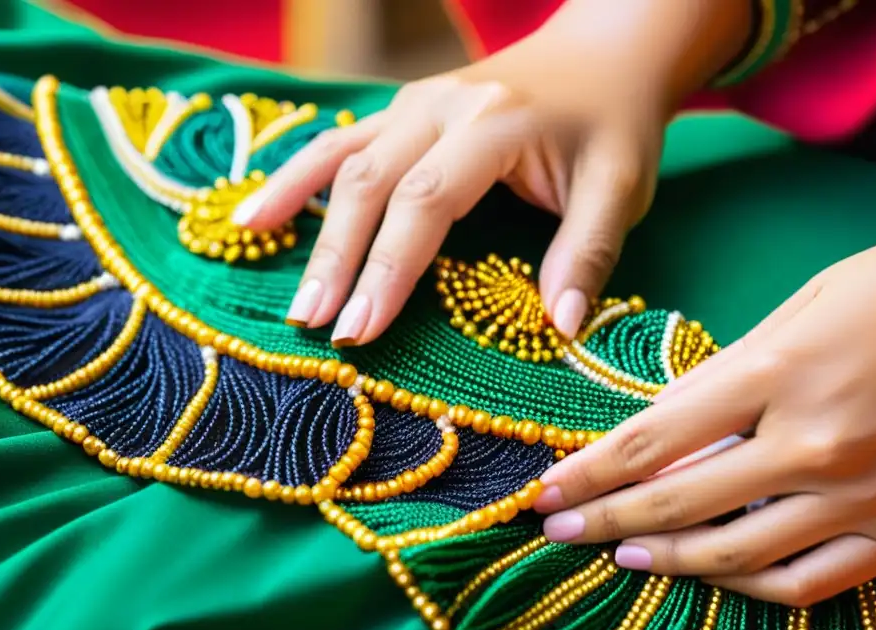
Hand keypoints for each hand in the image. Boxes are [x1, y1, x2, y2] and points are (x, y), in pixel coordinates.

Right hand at [232, 0, 750, 344]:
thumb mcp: (619, 189)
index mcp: (491, 123)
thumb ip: (585, 255)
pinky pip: (340, 144)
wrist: (605, 52)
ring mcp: (415, 101)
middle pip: (369, 185)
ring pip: (342, 162)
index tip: (361, 331)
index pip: (425, 202)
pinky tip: (257, 215)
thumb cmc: (614, 124)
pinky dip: (296, 180)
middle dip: (337, 261)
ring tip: (273, 279)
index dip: (389, 269)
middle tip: (313, 326)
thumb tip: (559, 329)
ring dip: (303, 222)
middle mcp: (440, 105)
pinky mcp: (404, 109)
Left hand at [534, 213, 875, 605]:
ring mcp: (863, 498)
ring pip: (735, 555)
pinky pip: (808, 581)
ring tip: (620, 552)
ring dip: (665, 558)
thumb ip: (728, 375)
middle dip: (600, 518)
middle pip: (677, 501)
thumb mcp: (803, 308)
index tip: (542, 491)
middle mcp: (814, 445)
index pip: (650, 439)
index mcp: (779, 373)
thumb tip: (663, 424)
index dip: (585, 472)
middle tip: (552, 530)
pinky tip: (713, 573)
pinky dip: (750, 585)